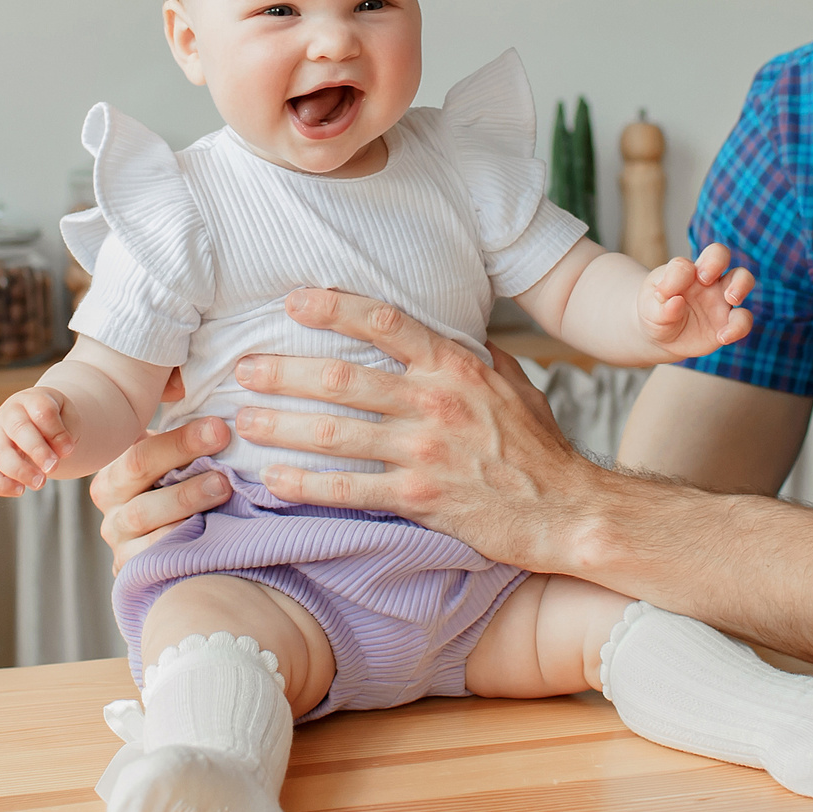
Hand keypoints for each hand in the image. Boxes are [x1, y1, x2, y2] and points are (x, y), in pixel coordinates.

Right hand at [0, 385, 73, 497]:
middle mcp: (8, 415)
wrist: (33, 420)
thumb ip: (67, 431)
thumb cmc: (53, 419)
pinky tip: (21, 490)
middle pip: (18, 429)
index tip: (69, 450)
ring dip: (19, 470)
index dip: (56, 431)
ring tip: (40, 483)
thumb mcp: (67, 416)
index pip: (41, 410)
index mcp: (30, 400)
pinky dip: (1, 485)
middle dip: (37, 450)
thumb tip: (60, 452)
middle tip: (53, 467)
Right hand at [89, 418, 233, 571]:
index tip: (219, 427)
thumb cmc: (177, 494)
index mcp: (116, 472)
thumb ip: (182, 435)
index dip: (180, 439)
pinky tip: (212, 531)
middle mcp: (111, 506)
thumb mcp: (171, 464)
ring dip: (186, 499)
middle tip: (223, 446)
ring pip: (144, 517)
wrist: (169, 554)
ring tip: (223, 486)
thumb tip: (207, 399)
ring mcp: (120, 541)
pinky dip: (182, 544)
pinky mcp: (133, 572)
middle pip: (138, 474)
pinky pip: (153, 558)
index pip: (141, 451)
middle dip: (183, 456)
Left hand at [234, 288, 603, 567]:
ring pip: (335, 433)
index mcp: (454, 367)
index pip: (385, 323)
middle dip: (285, 371)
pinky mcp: (420, 499)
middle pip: (342, 378)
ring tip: (244, 420)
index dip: (335, 308)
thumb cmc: (538, 447)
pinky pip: (349, 490)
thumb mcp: (512, 384)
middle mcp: (435, 403)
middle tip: (244, 368)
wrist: (567, 511)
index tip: (294, 300)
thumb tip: (444, 329)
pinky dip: (306, 485)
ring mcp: (425, 452)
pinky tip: (273, 480)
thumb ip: (470, 356)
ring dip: (283, 425)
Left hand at [638, 243, 754, 358]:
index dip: (674, 278)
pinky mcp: (729, 322)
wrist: (663, 337)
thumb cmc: (656, 314)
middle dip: (716, 260)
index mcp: (683, 272)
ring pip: (743, 278)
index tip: (661, 295)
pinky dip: (738, 327)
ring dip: (740, 284)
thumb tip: (676, 302)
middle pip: (720, 254)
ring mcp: (720, 299)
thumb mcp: (649, 312)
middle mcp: (706, 280)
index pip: (683, 265)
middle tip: (705, 279)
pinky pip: (744, 319)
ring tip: (731, 298)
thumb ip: (661, 308)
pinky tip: (722, 337)